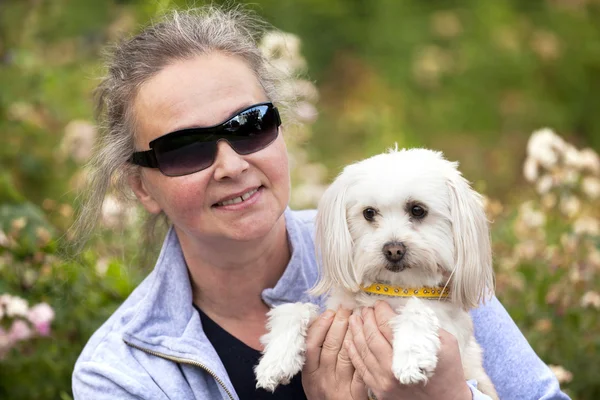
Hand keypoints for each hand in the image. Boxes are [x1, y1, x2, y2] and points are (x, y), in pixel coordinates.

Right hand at [302, 308, 367, 399]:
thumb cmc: (323, 389)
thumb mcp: (312, 373)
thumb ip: (316, 352)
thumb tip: (323, 320)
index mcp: (309, 372)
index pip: (312, 344)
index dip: (321, 326)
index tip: (330, 312)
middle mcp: (323, 378)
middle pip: (330, 346)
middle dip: (339, 324)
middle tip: (347, 309)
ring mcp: (339, 386)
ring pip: (346, 356)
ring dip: (353, 334)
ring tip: (359, 318)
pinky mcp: (354, 394)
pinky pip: (360, 372)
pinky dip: (364, 355)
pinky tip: (370, 341)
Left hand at [346, 301, 470, 399]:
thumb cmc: (448, 372)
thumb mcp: (446, 343)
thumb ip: (426, 325)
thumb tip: (406, 309)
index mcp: (411, 355)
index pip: (388, 326)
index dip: (381, 311)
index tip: (379, 303)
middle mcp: (394, 370)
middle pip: (372, 336)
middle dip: (366, 319)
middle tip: (365, 308)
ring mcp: (384, 382)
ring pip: (363, 350)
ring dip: (356, 331)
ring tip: (354, 318)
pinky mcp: (379, 390)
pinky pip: (360, 367)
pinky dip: (353, 351)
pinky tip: (350, 339)